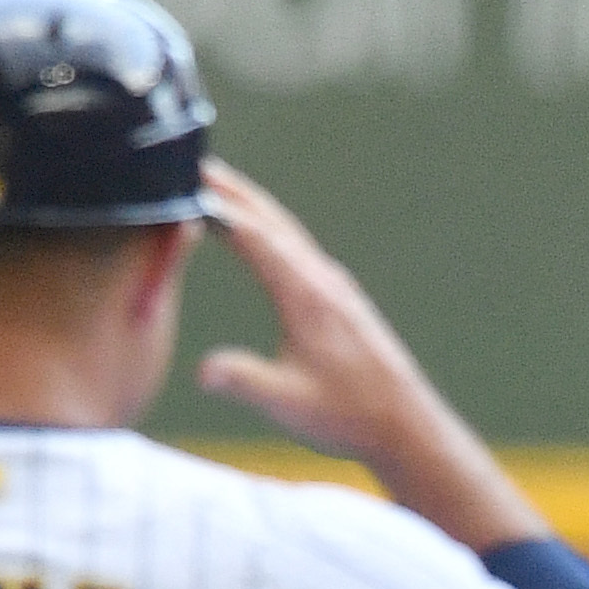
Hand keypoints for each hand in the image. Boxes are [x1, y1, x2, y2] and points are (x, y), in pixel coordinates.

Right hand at [191, 159, 545, 551]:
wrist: (404, 424)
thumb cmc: (349, 414)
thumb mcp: (287, 402)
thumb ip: (243, 380)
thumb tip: (202, 370)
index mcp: (305, 294)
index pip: (254, 236)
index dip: (217, 207)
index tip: (184, 183)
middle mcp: (321, 279)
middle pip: (271, 219)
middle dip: (232, 191)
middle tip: (194, 164)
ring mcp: (333, 285)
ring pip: (286, 230)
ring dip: (251, 206)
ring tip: (219, 189)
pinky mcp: (340, 297)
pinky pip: (298, 248)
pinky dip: (270, 230)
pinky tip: (262, 237)